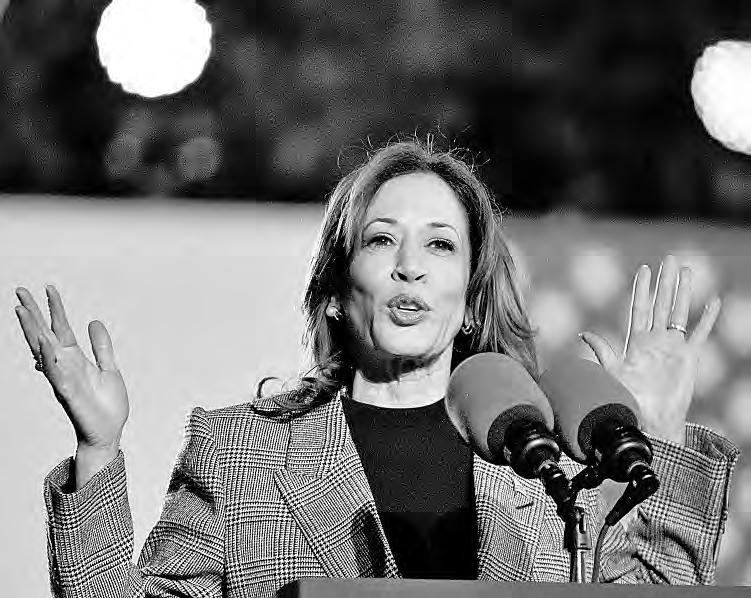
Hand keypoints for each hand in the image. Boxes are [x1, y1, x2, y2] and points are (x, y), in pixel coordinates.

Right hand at [15, 285, 128, 450]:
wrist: (109, 432)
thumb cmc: (106, 404)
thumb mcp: (109, 368)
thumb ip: (101, 346)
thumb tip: (93, 321)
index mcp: (75, 359)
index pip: (61, 328)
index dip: (55, 308)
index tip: (48, 287)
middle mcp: (65, 365)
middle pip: (44, 334)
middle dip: (33, 313)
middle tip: (20, 291)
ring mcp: (64, 378)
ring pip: (43, 350)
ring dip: (33, 329)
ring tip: (22, 309)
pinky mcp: (69, 393)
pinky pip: (56, 374)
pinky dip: (49, 359)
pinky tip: (44, 343)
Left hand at [579, 255, 721, 444]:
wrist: (651, 419)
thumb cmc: (629, 398)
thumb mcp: (613, 371)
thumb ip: (602, 351)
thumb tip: (584, 333)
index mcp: (637, 340)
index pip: (639, 307)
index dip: (642, 289)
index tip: (644, 269)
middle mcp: (655, 340)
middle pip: (661, 304)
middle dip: (664, 282)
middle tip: (669, 259)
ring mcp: (673, 347)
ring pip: (679, 312)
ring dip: (683, 292)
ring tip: (687, 271)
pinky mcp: (689, 357)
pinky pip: (700, 333)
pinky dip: (707, 318)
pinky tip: (713, 301)